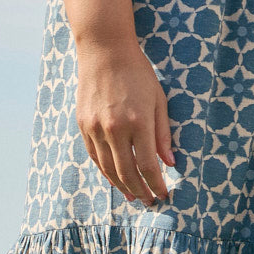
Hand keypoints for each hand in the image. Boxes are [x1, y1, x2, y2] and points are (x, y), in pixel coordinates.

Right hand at [74, 39, 174, 206]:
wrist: (105, 51)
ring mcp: (96, 128)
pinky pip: (94, 156)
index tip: (164, 194)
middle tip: (150, 201)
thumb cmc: (138, 73)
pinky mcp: (83, 125)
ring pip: (108, 168)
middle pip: (127, 172)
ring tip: (134, 195)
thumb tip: (170, 163)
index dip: (157, 184)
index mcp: (138, 121)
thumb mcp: (158, 100)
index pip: (149, 165)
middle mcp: (115, 128)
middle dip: (141, 190)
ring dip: (122, 186)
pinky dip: (105, 171)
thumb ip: (163, 133)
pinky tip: (115, 178)